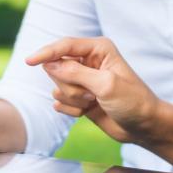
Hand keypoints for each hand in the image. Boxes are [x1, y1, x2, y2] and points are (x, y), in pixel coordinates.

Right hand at [25, 38, 160, 144]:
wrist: (143, 126)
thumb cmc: (132, 101)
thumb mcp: (106, 84)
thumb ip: (76, 73)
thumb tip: (49, 63)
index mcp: (99, 49)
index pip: (65, 45)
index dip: (46, 53)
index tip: (29, 62)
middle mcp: (89, 60)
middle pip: (57, 68)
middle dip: (70, 85)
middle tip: (91, 95)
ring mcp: (83, 79)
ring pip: (58, 86)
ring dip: (73, 99)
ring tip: (93, 103)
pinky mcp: (80, 97)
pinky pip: (60, 101)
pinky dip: (72, 110)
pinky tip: (89, 111)